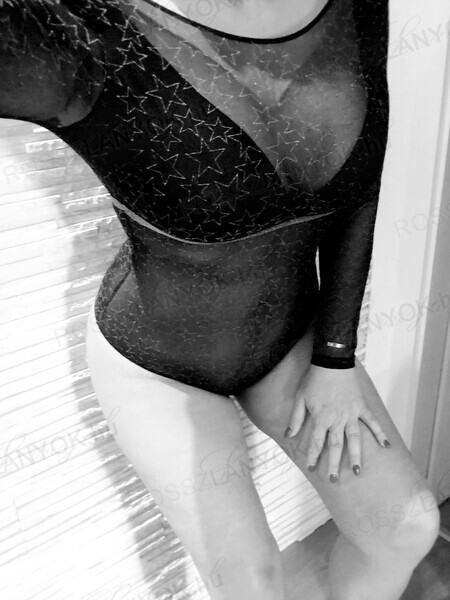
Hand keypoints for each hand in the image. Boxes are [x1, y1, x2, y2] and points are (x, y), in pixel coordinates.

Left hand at [284, 365, 389, 482]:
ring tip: (357, 471)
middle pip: (335, 446)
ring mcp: (352, 414)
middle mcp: (337, 419)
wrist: (332, 362)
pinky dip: (380, 434)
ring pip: (354, 440)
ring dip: (356, 456)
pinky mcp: (361, 407)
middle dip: (334, 464)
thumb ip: (296, 419)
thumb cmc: (314, 379)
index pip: (317, 442)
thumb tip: (289, 435)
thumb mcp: (300, 398)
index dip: (313, 456)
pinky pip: (372, 422)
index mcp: (321, 418)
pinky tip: (386, 446)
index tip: (311, 468)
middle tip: (334, 480)